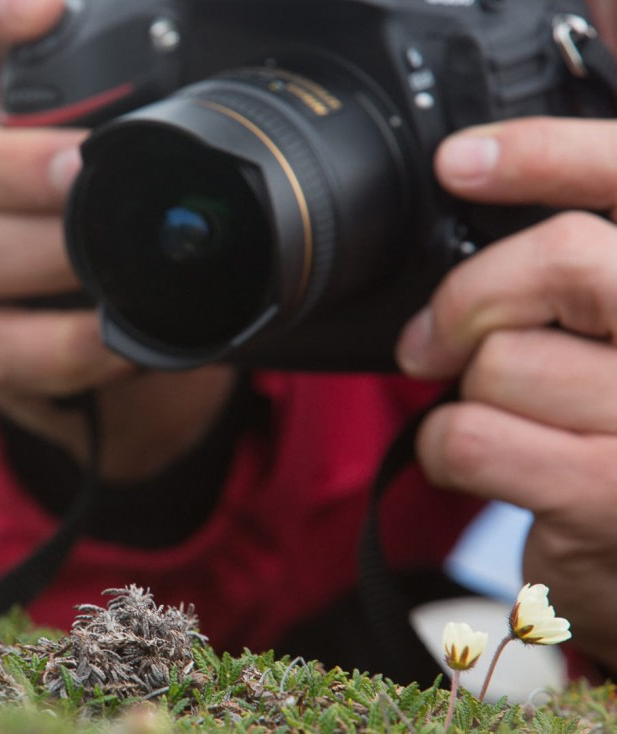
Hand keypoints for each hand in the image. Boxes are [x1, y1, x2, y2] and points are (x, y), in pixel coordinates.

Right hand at [0, 0, 234, 479]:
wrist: (79, 326)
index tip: (45, 10)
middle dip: (19, 170)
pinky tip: (111, 342)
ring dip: (38, 260)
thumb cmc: (96, 217)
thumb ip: (135, 117)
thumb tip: (223, 89)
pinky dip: (59, 347)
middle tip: (82, 172)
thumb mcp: (113, 155)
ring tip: (103, 270)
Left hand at [397, 117, 616, 669]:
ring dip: (470, 393)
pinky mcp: (610, 494)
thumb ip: (578, 269)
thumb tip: (493, 171)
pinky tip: (478, 462)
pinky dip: (446, 448)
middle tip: (434, 340)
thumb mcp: (612, 337)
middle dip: (472, 296)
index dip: (545, 153)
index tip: (458, 163)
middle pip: (565, 259)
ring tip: (508, 420)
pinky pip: (471, 435)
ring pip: (504, 358)